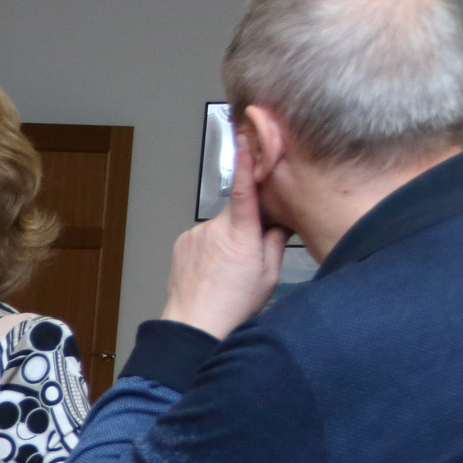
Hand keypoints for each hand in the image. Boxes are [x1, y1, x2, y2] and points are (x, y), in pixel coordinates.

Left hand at [162, 133, 288, 338]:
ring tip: (228, 269)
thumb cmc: (234, 305)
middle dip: (248, 225)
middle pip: (237, 212)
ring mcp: (194, 235)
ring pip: (220, 226)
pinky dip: (211, 247)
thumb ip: (276, 242)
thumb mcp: (268, 275)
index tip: (247, 138)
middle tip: (251, 253)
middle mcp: (214, 228)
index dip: (248, 163)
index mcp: (240, 234)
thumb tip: (280, 222)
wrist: (194, 324)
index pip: (246, 190)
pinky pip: (203, 236)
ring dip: (227, 239)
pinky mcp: (182, 243)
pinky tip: (213, 270)